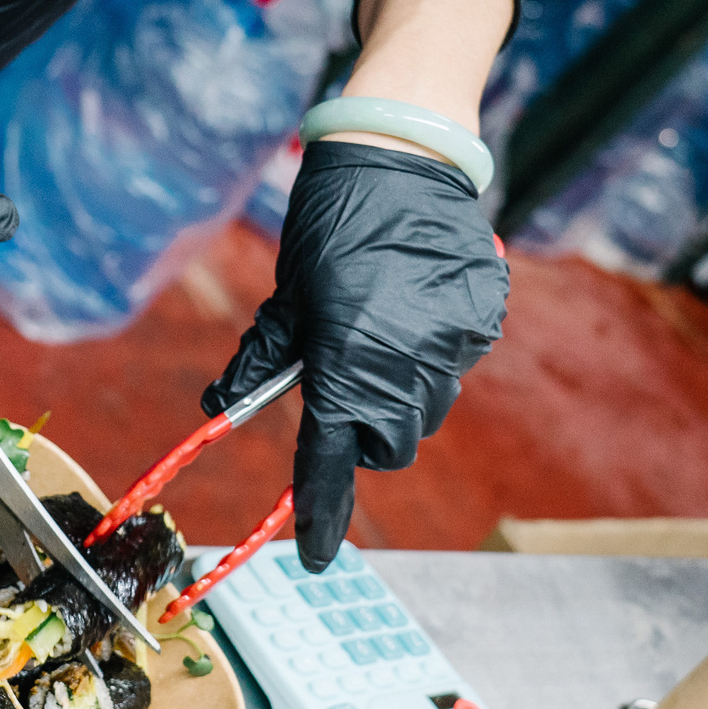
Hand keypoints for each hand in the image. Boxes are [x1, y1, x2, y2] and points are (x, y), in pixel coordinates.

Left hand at [204, 142, 506, 569]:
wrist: (401, 154)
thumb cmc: (330, 221)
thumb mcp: (287, 293)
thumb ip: (265, 358)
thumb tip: (224, 404)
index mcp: (350, 358)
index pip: (332, 457)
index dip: (321, 510)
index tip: (314, 554)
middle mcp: (411, 361)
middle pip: (389, 443)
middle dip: (361, 434)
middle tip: (339, 390)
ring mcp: (455, 342)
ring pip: (425, 409)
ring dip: (397, 396)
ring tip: (377, 338)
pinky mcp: (483, 320)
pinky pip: (452, 365)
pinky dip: (429, 355)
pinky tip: (412, 308)